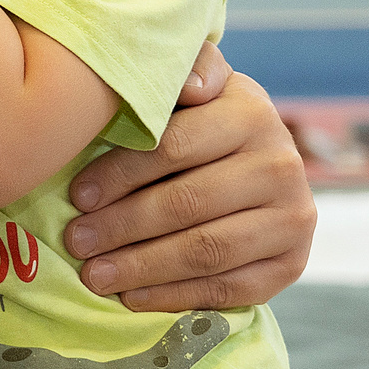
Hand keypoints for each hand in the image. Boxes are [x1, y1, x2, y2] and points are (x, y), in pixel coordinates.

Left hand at [61, 46, 316, 311]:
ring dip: (142, 267)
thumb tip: (191, 86)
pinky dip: (174, 295)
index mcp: (251, 112)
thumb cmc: (202, 122)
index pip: (175, 147)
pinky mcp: (291, 264)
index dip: (121, 173)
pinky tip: (131, 297)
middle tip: (76, 242)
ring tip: (94, 275)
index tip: (77, 195)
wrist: (257, 166)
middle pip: (188, 204)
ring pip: (206, 250)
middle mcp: (282, 165)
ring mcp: (293, 218)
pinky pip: (227, 289)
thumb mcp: (194, 87)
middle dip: (122, 226)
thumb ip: (185, 71)